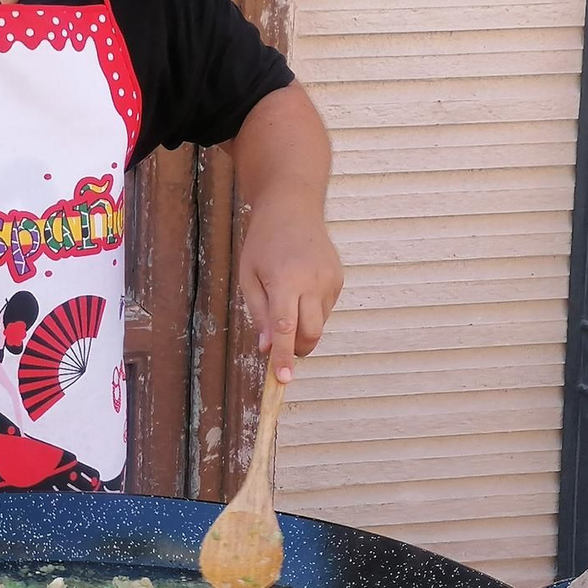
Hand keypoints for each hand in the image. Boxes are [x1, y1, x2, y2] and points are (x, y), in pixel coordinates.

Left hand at [237, 193, 342, 383]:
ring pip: (319, 323)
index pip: (287, 329)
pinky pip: (326, 309)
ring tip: (286, 298)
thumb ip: (259, 314)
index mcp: (286, 281)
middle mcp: (313, 283)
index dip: (284, 357)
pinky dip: (312, 310)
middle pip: (310, 334)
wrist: (293, 208)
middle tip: (280, 345)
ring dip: (303, 326)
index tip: (284, 379)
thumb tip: (267, 348)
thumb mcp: (249, 277)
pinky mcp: (339, 280)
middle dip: (296, 349)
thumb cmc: (263, 243)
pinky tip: (300, 287)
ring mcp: (330, 281)